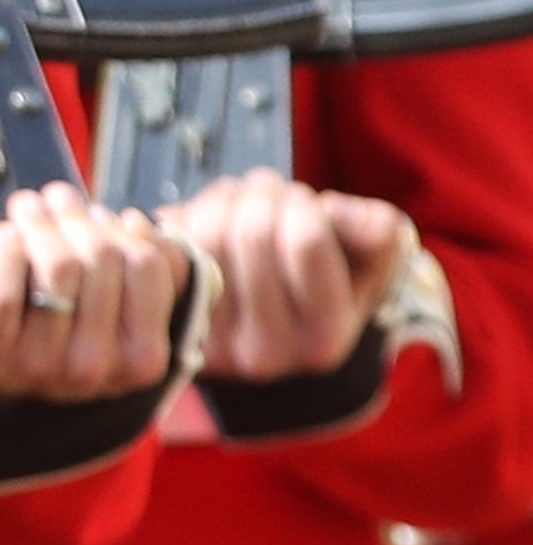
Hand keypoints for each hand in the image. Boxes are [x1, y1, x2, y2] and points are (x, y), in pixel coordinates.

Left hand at [0, 183, 191, 403]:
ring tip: (32, 210)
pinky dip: (6, 250)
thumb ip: (148, 270)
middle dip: (75, 216)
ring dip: (41, 222)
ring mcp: (42, 366)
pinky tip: (8, 237)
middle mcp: (96, 367)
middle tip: (58, 200)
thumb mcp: (123, 312)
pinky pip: (5, 289)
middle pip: (100, 255)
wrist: (4, 374)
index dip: (121, 227)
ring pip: (57, 265)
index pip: (145, 263)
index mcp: (142, 357)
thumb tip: (137, 226)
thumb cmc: (67, 331)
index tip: (103, 216)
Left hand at [158, 174, 411, 380]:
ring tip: (242, 202)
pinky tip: (208, 221)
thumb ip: (376, 235)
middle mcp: (266, 352)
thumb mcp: (369, 264)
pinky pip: (169, 246)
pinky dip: (185, 218)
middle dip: (261, 194)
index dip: (303, 203)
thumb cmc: (328, 286)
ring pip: (206, 233)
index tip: (306, 202)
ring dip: (222, 199)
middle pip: (250, 232)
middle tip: (269, 193)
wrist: (275, 334)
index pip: (305, 241)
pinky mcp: (175, 321)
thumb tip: (354, 215)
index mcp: (323, 339)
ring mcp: (213, 341)